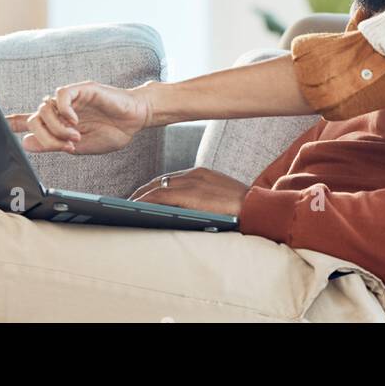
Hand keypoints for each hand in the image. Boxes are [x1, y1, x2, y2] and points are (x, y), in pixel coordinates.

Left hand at [5, 81, 153, 154]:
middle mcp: (61, 107)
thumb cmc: (112, 131)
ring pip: (45, 108)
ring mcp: (70, 97)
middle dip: (47, 137)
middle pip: (35, 118)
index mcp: (59, 122)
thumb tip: (27, 143)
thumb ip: (53, 144)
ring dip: (57, 127)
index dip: (13, 123)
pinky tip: (74, 120)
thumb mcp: (79, 146)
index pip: (31, 120)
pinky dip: (63, 110)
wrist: (135, 120)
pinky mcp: (82, 89)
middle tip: (66, 145)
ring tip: (75, 136)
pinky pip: (61, 95)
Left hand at [128, 167, 249, 217]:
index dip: (153, 188)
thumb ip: (201, 200)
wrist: (258, 209)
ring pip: (156, 188)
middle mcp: (194, 174)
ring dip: (139, 198)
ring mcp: (192, 182)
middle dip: (142, 193)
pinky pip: (160, 196)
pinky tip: (135, 209)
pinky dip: (145, 202)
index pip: (170, 179)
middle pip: (159, 182)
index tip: (142, 196)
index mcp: (202, 173)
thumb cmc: (242, 210)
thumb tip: (183, 212)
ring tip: (126, 209)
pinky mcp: (190, 193)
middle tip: (127, 203)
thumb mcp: (219, 199)